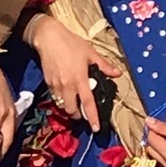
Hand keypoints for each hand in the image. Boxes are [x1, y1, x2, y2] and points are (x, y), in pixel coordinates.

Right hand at [25, 16, 120, 132]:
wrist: (49, 37)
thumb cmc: (71, 43)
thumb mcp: (91, 53)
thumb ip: (104, 66)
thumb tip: (117, 74)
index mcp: (80, 80)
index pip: (87, 104)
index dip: (92, 118)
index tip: (96, 129)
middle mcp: (67, 86)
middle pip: (72, 110)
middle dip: (78, 115)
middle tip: (83, 112)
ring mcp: (56, 85)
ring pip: (62, 105)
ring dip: (69, 108)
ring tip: (74, 103)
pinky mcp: (48, 83)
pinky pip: (55, 97)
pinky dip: (62, 99)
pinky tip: (66, 92)